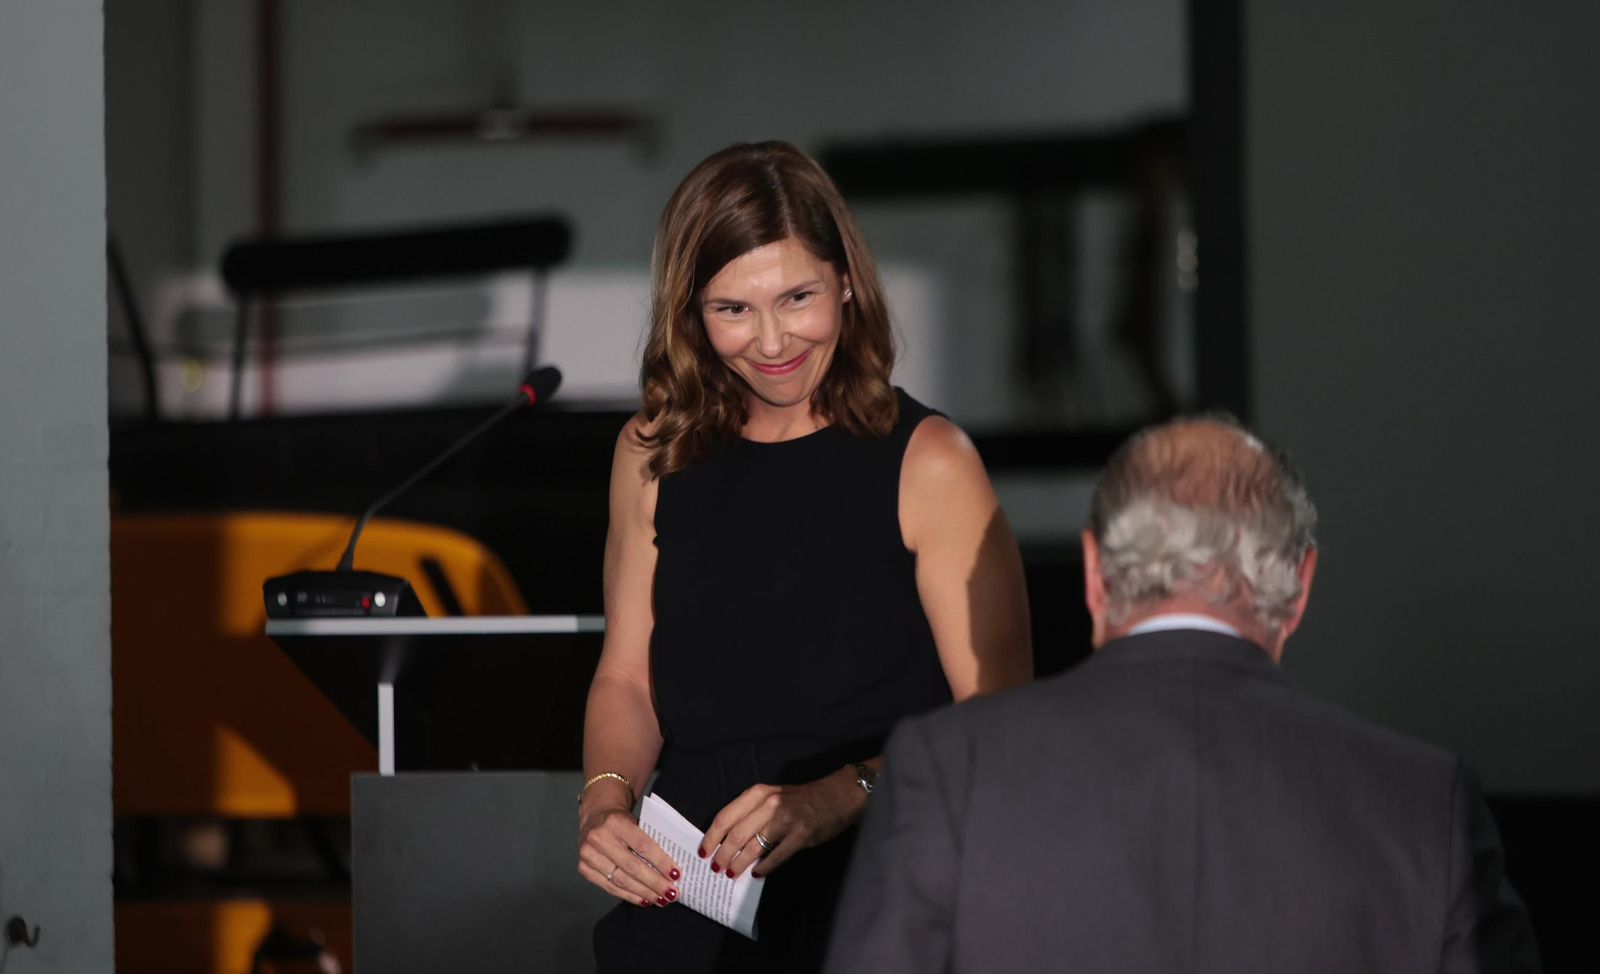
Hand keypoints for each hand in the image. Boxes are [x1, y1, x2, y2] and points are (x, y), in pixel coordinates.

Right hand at [578, 794, 681, 907]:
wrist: (595, 814)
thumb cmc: (621, 820)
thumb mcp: (635, 821)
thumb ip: (649, 841)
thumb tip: (670, 870)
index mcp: (615, 822)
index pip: (642, 846)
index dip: (661, 862)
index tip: (676, 875)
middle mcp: (598, 838)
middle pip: (632, 866)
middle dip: (654, 883)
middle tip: (671, 893)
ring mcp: (588, 854)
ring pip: (621, 880)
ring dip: (643, 893)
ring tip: (660, 899)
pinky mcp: (584, 868)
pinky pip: (610, 887)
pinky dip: (629, 895)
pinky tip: (643, 899)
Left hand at [700, 769, 865, 878]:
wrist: (835, 797)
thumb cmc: (799, 798)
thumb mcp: (771, 795)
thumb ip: (750, 811)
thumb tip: (727, 838)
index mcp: (758, 793)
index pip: (725, 817)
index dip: (712, 837)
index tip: (703, 851)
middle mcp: (769, 805)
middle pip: (736, 835)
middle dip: (723, 855)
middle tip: (716, 868)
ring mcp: (786, 821)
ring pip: (753, 847)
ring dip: (739, 864)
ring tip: (732, 874)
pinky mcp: (800, 836)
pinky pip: (776, 856)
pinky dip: (764, 868)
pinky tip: (757, 874)